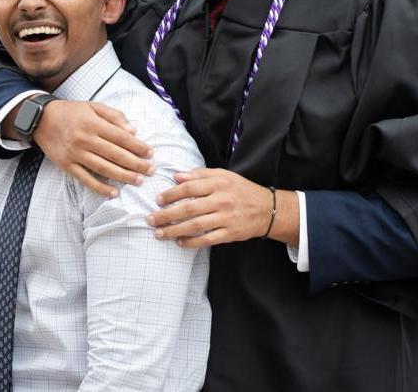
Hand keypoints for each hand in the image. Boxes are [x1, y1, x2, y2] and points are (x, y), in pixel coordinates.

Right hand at [32, 100, 153, 196]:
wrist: (41, 119)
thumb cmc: (71, 112)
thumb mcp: (93, 106)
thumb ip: (114, 116)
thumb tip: (134, 130)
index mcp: (93, 123)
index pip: (121, 137)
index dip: (137, 146)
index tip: (151, 153)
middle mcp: (85, 139)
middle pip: (115, 155)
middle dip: (136, 164)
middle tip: (151, 170)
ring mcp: (75, 154)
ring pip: (103, 168)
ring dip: (123, 176)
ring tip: (139, 181)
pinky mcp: (67, 165)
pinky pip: (86, 179)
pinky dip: (100, 187)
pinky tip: (113, 193)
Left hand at [147, 168, 290, 248]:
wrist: (267, 209)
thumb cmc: (242, 190)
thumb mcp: (224, 176)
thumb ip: (200, 175)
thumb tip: (176, 176)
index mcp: (219, 183)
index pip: (189, 187)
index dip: (171, 194)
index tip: (158, 200)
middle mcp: (221, 200)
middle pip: (188, 208)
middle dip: (166, 214)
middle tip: (150, 219)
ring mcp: (226, 218)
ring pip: (195, 225)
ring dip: (174, 230)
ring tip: (159, 233)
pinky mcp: (229, 233)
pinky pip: (206, 239)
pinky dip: (191, 242)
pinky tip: (179, 242)